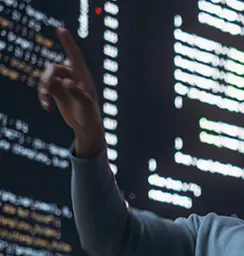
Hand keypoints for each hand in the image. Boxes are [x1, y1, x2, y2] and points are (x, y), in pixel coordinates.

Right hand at [38, 28, 104, 156]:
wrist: (86, 128)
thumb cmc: (91, 117)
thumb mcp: (86, 106)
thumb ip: (77, 93)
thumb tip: (66, 82)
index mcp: (83, 77)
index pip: (75, 57)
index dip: (68, 43)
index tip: (62, 30)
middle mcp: (73, 77)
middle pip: (54, 68)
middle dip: (48, 77)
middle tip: (46, 90)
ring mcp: (64, 84)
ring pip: (47, 77)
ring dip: (43, 88)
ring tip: (46, 101)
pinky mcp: (57, 92)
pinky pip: (45, 88)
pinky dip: (43, 96)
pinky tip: (47, 107)